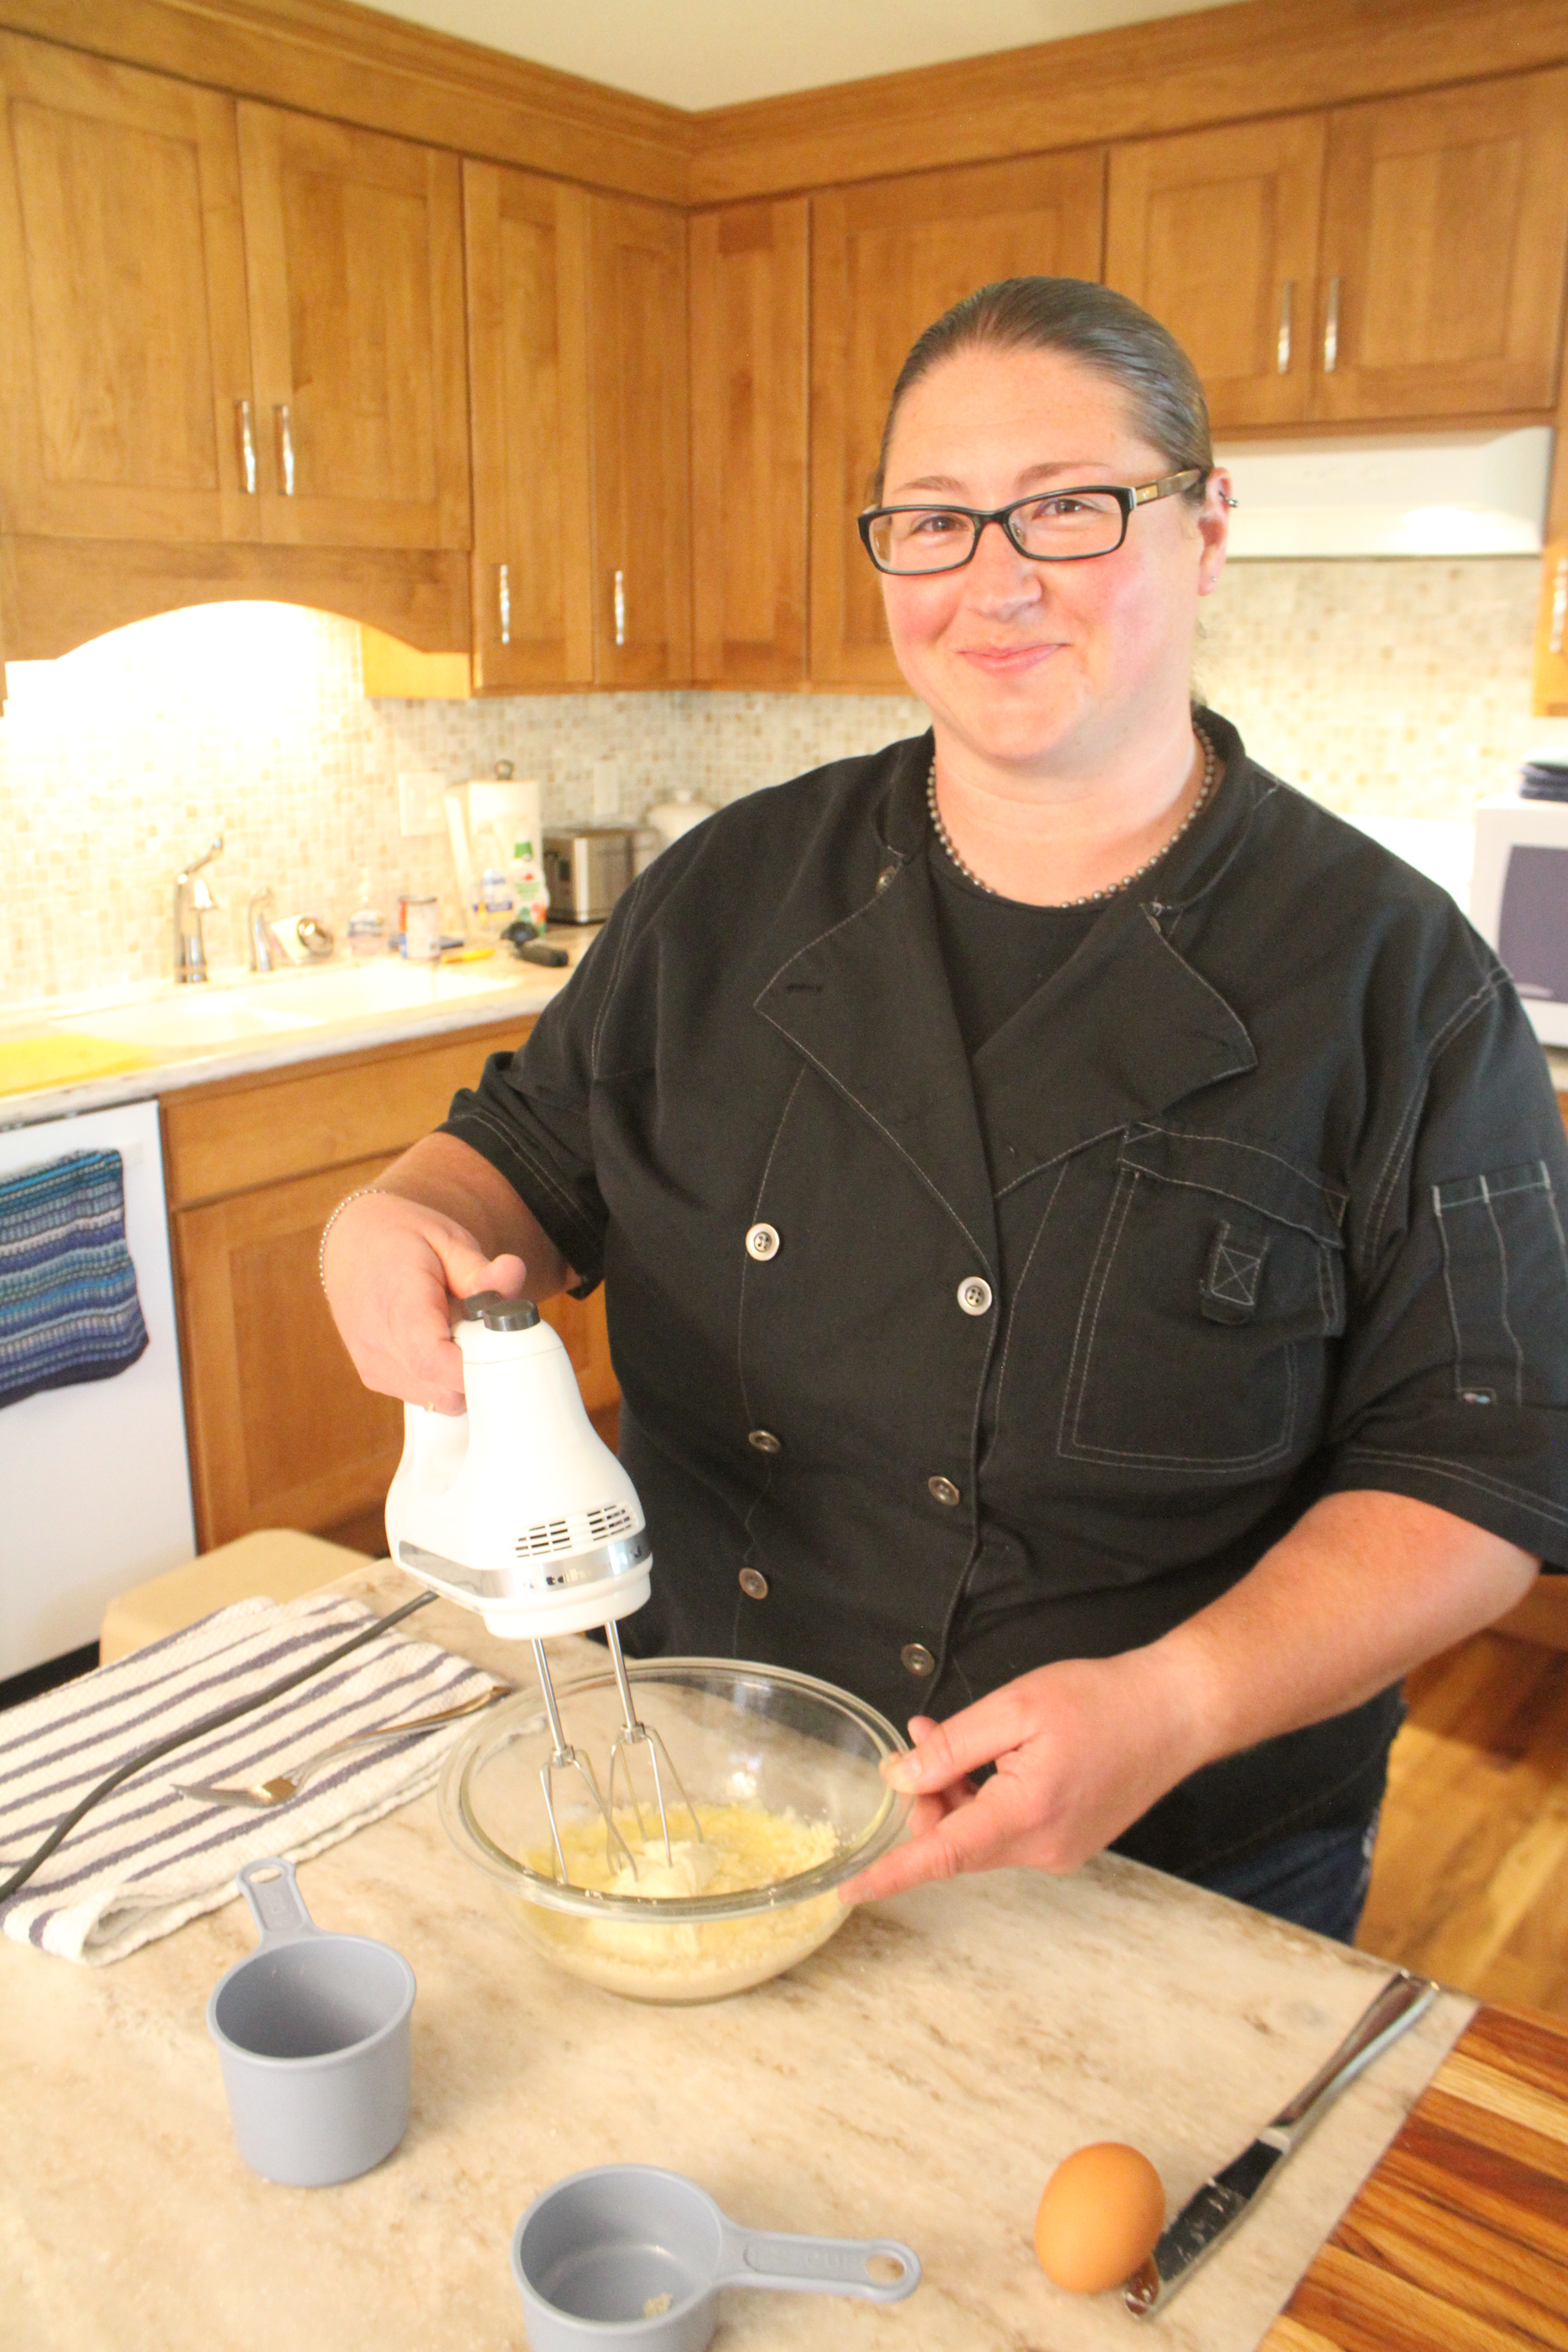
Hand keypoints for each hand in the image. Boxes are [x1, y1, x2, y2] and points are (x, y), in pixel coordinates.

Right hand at [321, 1189, 526, 1413]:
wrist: (352, 1243)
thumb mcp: (447, 1239)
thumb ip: (480, 1269)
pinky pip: (427, 1397)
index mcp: (397, 1303)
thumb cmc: (403, 1239)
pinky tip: (441, 1343)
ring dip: (462, 1375)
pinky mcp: (375, 1378)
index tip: (500, 1346)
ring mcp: (374, 1366)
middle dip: (481, 1369)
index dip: (476, 1365)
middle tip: (483, 1330)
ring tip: (457, 1331)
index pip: (433, 1361)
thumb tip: (512, 1275)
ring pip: (441, 1400)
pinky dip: (444, 1379)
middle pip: (447, 1390)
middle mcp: (378, 1344)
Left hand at [837, 1648, 1206, 1905]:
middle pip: (955, 1840)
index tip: (847, 1891)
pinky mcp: (1068, 1842)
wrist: (1176, 1712)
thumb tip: (901, 1778)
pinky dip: (985, 1797)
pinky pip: (1007, 1829)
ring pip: (979, 1833)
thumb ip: (953, 1747)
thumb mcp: (1017, 1708)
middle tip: (922, 1735)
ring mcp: (1058, 1851)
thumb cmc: (1103, 1701)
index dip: (890, 1875)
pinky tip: (989, 1756)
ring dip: (955, 1791)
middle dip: (927, 1794)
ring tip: (949, 1734)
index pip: (941, 1856)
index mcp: (1026, 1815)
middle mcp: (1042, 1847)